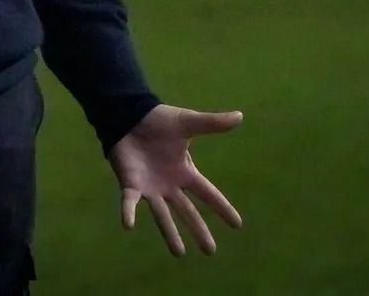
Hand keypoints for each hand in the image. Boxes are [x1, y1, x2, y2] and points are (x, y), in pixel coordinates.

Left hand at [107, 104, 242, 255]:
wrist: (130, 115)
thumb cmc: (159, 121)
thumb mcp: (188, 122)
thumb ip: (212, 123)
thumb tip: (240, 116)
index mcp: (184, 172)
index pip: (208, 193)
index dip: (222, 208)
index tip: (237, 224)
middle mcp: (169, 185)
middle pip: (187, 211)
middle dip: (199, 230)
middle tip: (210, 251)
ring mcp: (150, 187)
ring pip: (162, 215)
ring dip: (170, 233)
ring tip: (179, 253)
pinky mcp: (130, 184)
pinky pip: (129, 202)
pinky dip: (128, 212)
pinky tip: (128, 225)